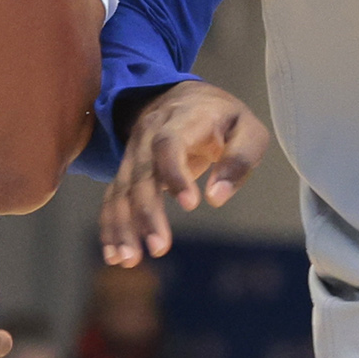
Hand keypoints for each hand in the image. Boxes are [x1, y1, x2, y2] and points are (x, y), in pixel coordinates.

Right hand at [101, 79, 270, 264]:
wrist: (184, 97)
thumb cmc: (222, 119)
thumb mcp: (247, 129)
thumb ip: (240, 159)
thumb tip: (216, 199)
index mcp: (183, 119)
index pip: (169, 143)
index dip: (175, 173)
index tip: (190, 205)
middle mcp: (150, 135)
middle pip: (141, 173)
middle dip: (145, 212)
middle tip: (158, 248)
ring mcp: (134, 153)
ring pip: (122, 189)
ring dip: (123, 226)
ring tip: (129, 260)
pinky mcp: (127, 170)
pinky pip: (113, 198)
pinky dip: (111, 226)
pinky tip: (115, 255)